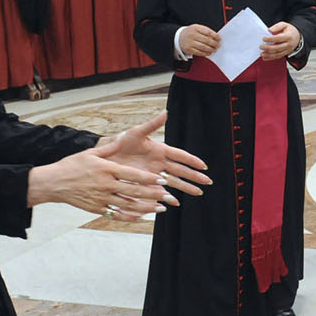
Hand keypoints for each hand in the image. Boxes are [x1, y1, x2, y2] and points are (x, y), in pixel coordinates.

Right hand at [27, 139, 172, 219]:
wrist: (54, 183)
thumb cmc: (72, 165)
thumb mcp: (90, 153)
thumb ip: (109, 148)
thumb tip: (124, 137)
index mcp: (106, 169)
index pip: (132, 175)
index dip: (148, 178)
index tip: (162, 179)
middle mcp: (106, 185)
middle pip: (134, 191)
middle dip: (153, 194)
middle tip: (167, 195)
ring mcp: (101, 199)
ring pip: (128, 205)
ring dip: (146, 208)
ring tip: (160, 208)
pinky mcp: (97, 209)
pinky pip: (117, 214)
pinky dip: (130, 217)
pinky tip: (142, 217)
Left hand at [96, 111, 210, 204]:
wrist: (108, 155)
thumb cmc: (122, 142)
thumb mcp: (137, 132)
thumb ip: (152, 125)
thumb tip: (165, 112)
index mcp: (160, 150)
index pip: (180, 156)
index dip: (192, 161)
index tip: (203, 166)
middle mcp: (160, 163)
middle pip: (181, 171)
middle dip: (194, 176)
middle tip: (207, 182)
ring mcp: (154, 174)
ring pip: (174, 182)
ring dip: (186, 188)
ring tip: (198, 193)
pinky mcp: (146, 182)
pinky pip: (160, 191)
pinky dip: (168, 197)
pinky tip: (175, 203)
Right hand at [179, 23, 220, 56]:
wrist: (179, 37)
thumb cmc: (190, 32)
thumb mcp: (196, 28)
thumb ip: (205, 31)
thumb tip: (216, 37)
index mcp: (195, 28)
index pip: (207, 32)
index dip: (215, 35)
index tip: (219, 38)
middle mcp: (192, 35)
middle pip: (206, 40)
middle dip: (214, 43)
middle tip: (218, 45)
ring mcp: (190, 42)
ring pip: (203, 47)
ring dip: (211, 49)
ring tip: (214, 49)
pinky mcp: (189, 49)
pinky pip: (199, 52)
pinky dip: (205, 53)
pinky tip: (209, 52)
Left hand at [260, 21, 300, 60]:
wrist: (298, 37)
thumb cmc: (290, 30)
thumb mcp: (285, 25)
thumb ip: (277, 26)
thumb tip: (269, 30)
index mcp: (289, 36)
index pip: (278, 38)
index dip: (270, 39)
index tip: (263, 38)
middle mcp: (289, 44)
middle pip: (277, 48)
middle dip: (268, 48)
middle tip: (261, 46)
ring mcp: (288, 50)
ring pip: (277, 54)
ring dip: (268, 55)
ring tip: (261, 54)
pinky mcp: (286, 53)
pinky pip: (278, 56)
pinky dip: (271, 58)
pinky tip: (265, 57)